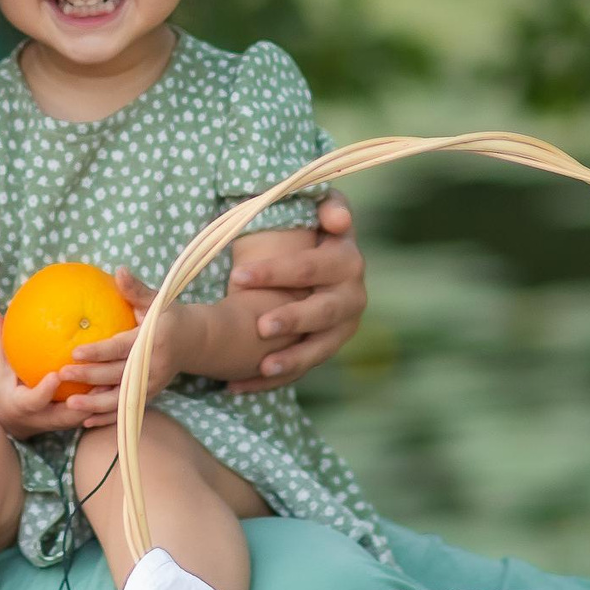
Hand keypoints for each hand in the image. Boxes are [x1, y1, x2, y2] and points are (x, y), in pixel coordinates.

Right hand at [0, 307, 111, 437]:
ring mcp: (63, 424)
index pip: (35, 401)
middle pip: (70, 415)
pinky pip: (97, 412)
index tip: (56, 375)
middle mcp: (46, 419)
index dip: (45, 391)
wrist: (13, 420)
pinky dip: (110, 398)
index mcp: (24, 406)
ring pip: (89, 415)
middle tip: (103, 378)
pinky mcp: (76, 422)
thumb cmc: (5, 387)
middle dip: (87, 401)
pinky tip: (127, 376)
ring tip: (124, 377)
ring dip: (105, 401)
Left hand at [53, 269, 178, 425]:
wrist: (193, 341)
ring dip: (95, 405)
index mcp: (152, 340)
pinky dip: (107, 418)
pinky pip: (126, 410)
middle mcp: (153, 366)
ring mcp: (152, 384)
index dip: (98, 352)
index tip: (74, 352)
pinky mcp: (150, 396)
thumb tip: (119, 270)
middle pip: (117, 375)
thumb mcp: (156, 300)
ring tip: (70, 404)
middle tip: (62, 374)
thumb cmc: (168, 315)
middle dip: (89, 376)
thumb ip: (135, 289)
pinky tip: (85, 421)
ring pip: (121, 399)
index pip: (120, 348)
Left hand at [225, 192, 365, 391]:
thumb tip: (337, 221)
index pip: (311, 266)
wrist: (320, 262)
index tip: (238, 275)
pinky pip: (301, 370)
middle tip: (260, 326)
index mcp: (346, 260)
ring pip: (320, 348)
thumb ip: (327, 204)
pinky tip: (237, 386)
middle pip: (323, 311)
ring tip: (263, 366)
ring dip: (293, 359)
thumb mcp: (319, 209)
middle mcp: (352, 296)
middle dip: (293, 318)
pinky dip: (270, 382)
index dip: (277, 272)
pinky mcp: (326, 348)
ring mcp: (342, 327)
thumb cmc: (310, 230)